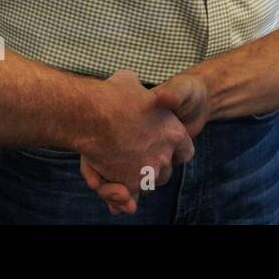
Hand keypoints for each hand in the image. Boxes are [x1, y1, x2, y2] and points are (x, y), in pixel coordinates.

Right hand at [77, 70, 194, 214]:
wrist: (94, 112)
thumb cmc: (115, 95)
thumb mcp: (136, 84)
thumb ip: (147, 94)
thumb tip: (155, 96)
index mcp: (175, 133)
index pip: (184, 152)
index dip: (172, 151)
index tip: (159, 147)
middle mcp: (165, 155)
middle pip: (165, 172)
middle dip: (152, 168)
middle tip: (135, 157)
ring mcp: (148, 171)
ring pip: (145, 185)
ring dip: (135, 180)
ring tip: (118, 167)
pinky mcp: (129, 184)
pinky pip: (126, 194)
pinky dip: (119, 195)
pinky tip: (113, 188)